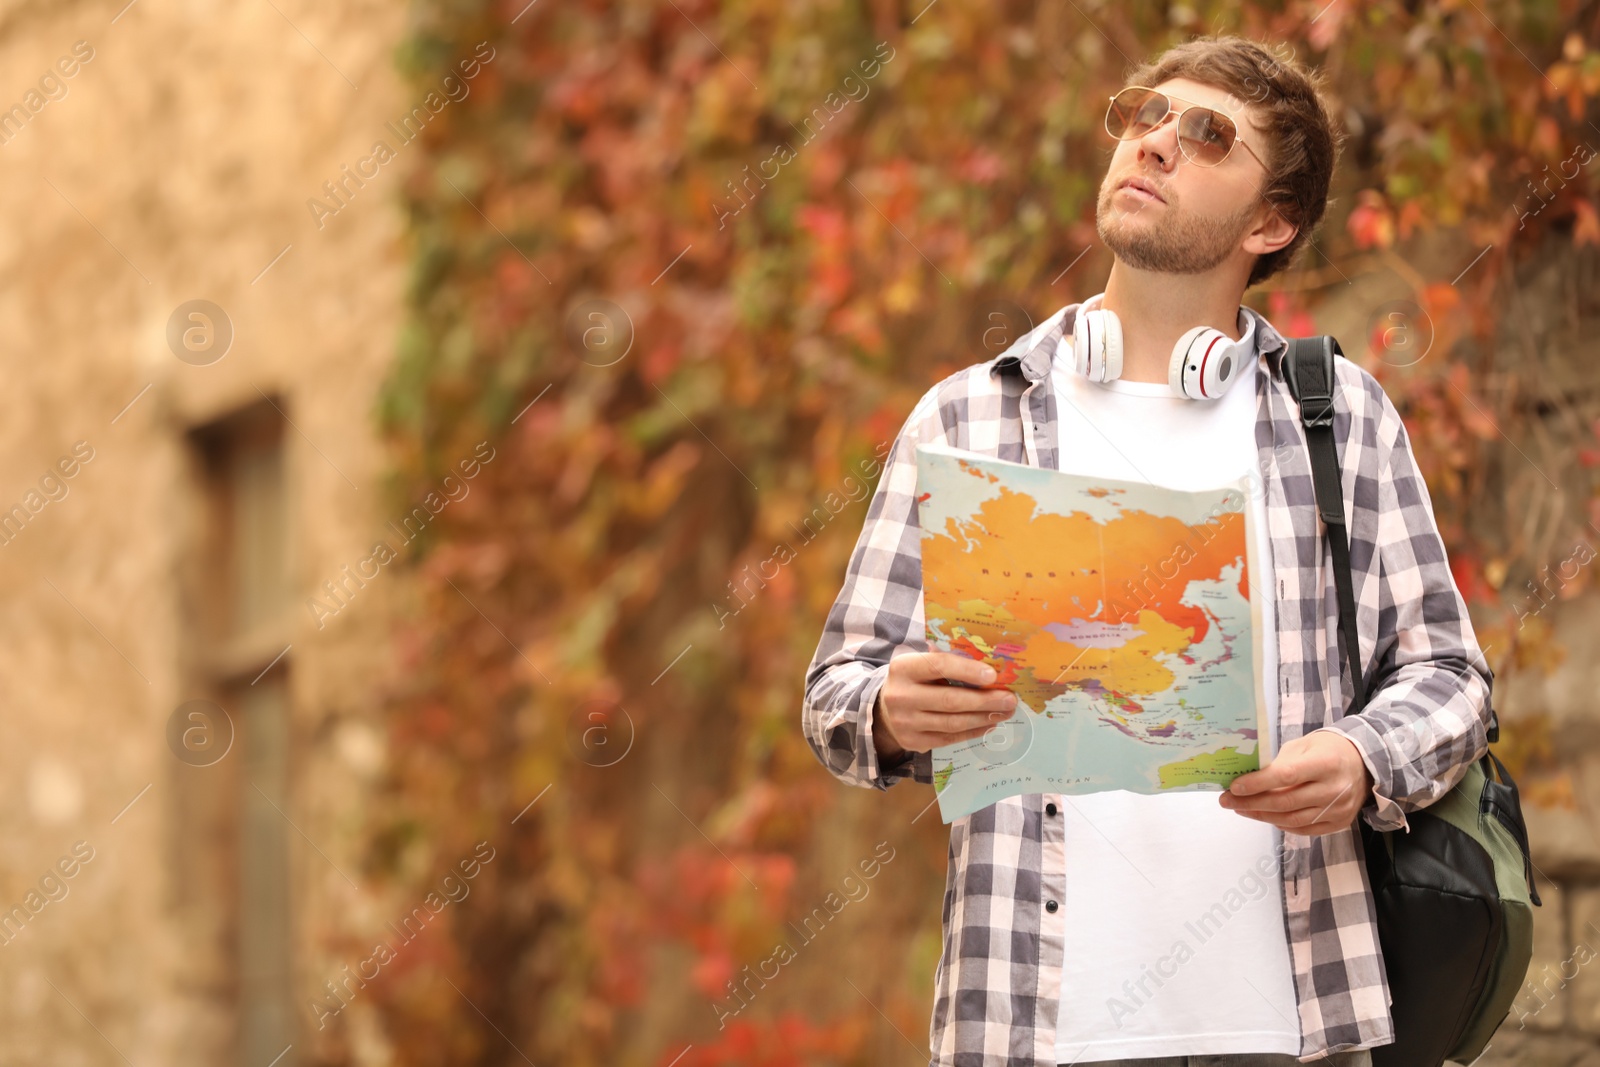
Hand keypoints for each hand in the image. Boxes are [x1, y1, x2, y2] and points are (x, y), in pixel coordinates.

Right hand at [874, 652, 1017, 756]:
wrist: (884, 710)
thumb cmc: (913, 681)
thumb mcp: (920, 664)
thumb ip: (946, 662)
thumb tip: (989, 668)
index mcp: (903, 668)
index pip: (939, 666)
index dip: (967, 671)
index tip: (993, 675)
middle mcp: (900, 696)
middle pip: (949, 700)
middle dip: (984, 700)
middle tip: (1009, 699)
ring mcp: (905, 722)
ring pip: (952, 723)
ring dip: (983, 718)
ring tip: (1004, 713)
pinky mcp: (912, 741)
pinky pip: (948, 738)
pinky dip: (972, 732)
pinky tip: (988, 725)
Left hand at [1219, 730, 1374, 835]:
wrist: (1365, 764)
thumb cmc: (1328, 750)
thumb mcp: (1304, 746)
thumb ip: (1279, 763)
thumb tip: (1248, 778)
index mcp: (1326, 763)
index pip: (1286, 776)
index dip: (1258, 783)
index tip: (1234, 787)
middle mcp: (1335, 789)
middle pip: (1286, 802)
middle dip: (1251, 803)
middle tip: (1227, 801)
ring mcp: (1339, 809)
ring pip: (1292, 820)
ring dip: (1262, 816)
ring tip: (1241, 809)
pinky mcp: (1339, 823)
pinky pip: (1304, 829)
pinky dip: (1281, 824)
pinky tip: (1265, 816)